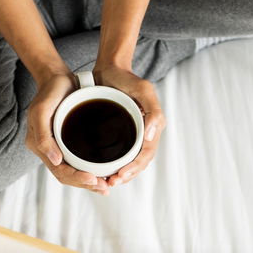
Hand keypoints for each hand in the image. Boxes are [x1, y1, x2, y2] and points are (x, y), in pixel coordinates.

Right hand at [25, 71, 111, 194]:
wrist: (57, 77)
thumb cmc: (50, 90)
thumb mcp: (42, 110)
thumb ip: (43, 136)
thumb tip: (56, 161)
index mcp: (39, 145)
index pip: (59, 170)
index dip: (77, 178)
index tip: (94, 179)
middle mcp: (47, 150)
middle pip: (66, 176)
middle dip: (86, 184)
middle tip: (105, 187)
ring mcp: (57, 147)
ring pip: (73, 172)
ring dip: (89, 182)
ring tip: (106, 186)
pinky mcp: (67, 143)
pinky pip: (77, 162)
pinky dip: (89, 170)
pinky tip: (103, 174)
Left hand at [93, 65, 165, 187]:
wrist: (110, 68)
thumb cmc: (127, 78)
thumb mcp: (144, 90)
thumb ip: (153, 111)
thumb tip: (151, 137)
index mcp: (153, 127)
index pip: (146, 155)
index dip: (134, 169)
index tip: (119, 176)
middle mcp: (144, 133)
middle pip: (138, 163)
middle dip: (126, 176)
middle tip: (110, 184)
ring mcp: (131, 134)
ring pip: (127, 161)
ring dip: (119, 175)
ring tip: (105, 182)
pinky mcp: (118, 133)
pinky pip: (117, 153)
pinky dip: (110, 165)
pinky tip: (99, 170)